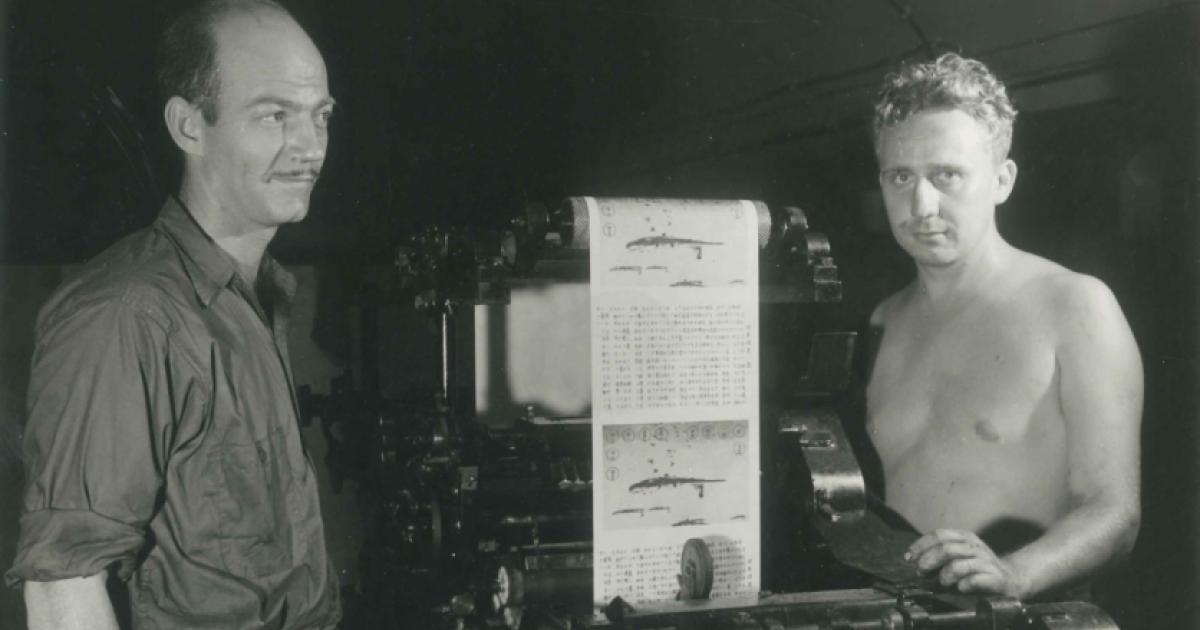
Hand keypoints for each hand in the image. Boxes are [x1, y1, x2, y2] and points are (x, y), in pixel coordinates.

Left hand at [906, 529, 1026, 596]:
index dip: (920, 545)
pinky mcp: (996, 578)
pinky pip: (974, 580)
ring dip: (945, 575)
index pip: (939, 535)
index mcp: (965, 538)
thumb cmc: (978, 568)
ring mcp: (986, 562)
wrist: (1012, 579)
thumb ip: (939, 554)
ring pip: (958, 565)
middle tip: (921, 571)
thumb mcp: (959, 554)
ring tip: (943, 582)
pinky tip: (960, 588)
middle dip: (928, 560)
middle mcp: (975, 547)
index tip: (909, 558)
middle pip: (946, 549)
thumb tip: (914, 560)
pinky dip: (963, 585)